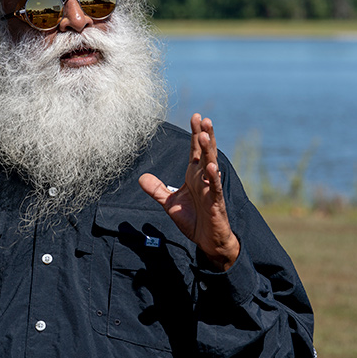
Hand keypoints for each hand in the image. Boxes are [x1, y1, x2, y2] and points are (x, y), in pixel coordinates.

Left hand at [139, 114, 239, 270]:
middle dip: (204, 135)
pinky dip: (213, 178)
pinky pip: (215, 188)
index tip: (195, 116)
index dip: (195, 134)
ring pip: (211, 165)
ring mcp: (211, 189)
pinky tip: (211, 167)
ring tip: (206, 135)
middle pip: (205, 152)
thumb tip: (141, 177)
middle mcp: (204, 178)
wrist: (207, 241)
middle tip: (203, 118)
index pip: (195, 150)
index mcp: (194, 175)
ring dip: (209, 150)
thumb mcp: (170, 203)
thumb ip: (157, 189)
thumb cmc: (193, 219)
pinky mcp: (215, 203)